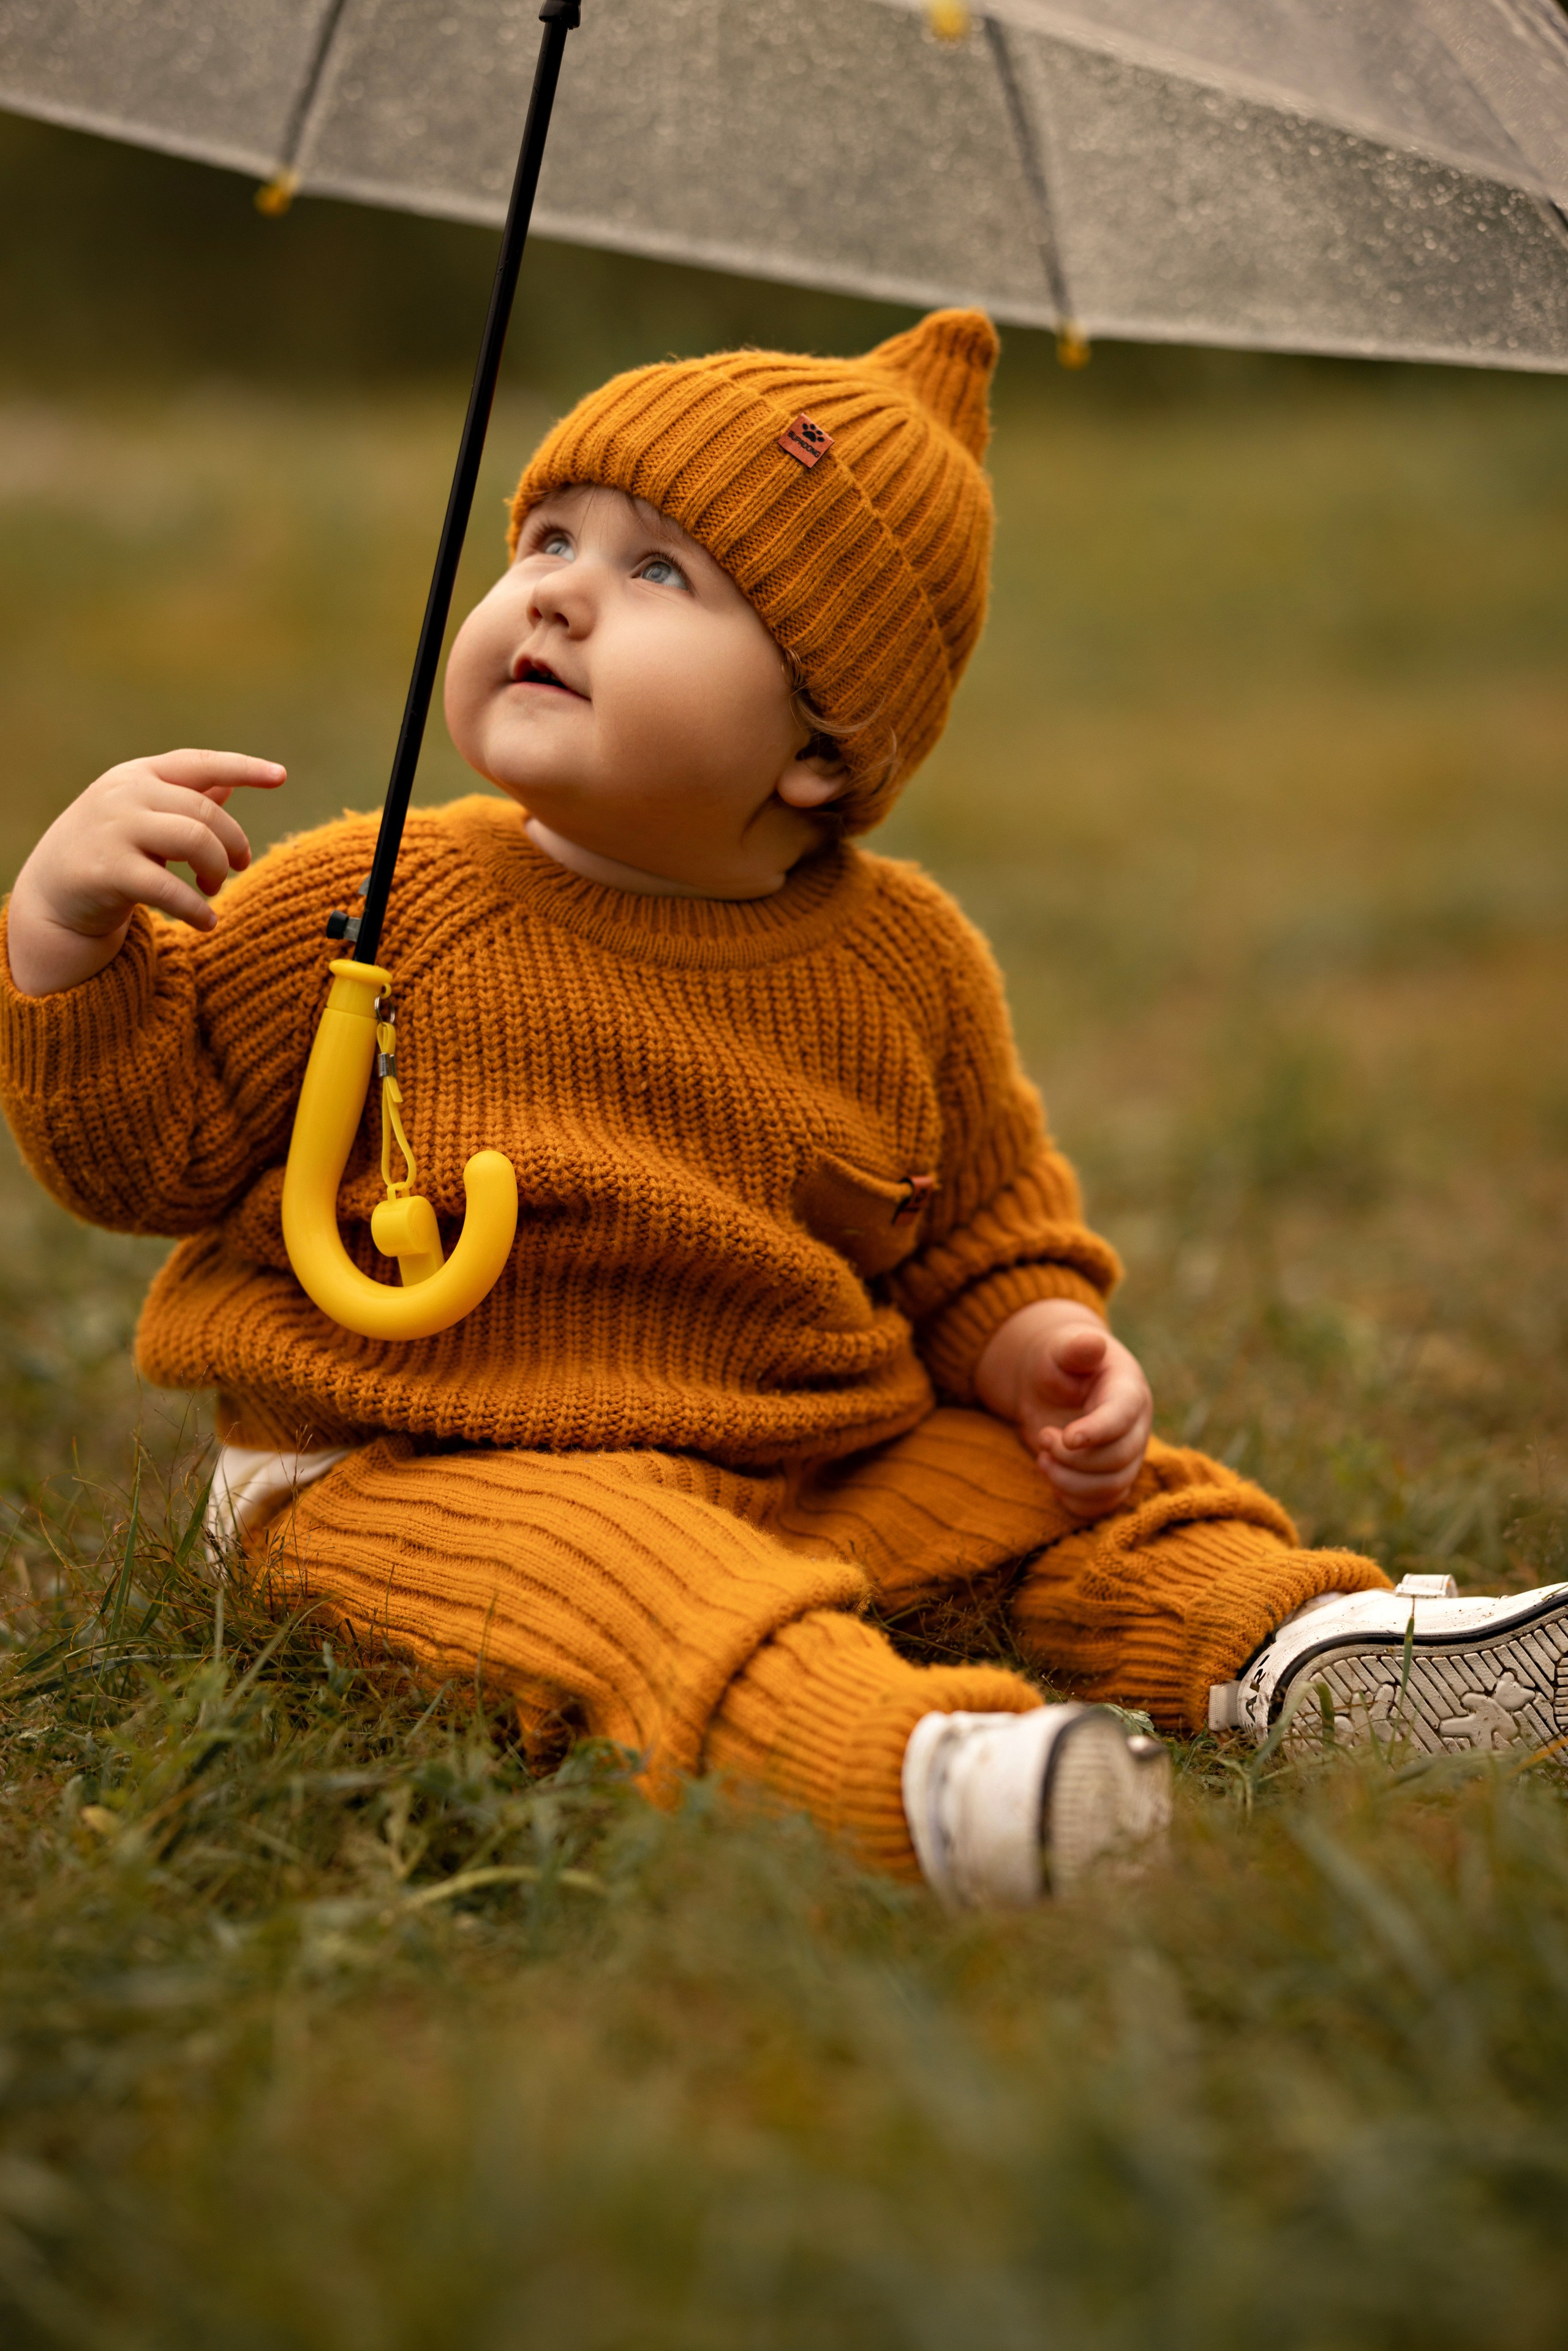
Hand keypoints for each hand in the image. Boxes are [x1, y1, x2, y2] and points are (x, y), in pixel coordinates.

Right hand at [6, 749, 285, 997]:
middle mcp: (125, 794)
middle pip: (206, 810)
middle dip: (233, 843)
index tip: (281, 776)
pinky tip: (207, 922)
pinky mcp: (107, 871)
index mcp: (138, 775)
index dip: (243, 767)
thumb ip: (185, 800)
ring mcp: (114, 829)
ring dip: (217, 869)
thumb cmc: (109, 851)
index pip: (198, 763)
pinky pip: (168, 888)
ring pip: (195, 840)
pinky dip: (197, 908)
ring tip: (214, 890)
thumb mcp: (145, 817)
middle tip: (237, 868)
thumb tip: (231, 782)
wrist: (52, 894)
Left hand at [975, 1297, 1152, 1519]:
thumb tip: (1091, 1342)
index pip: (1123, 1417)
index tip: (1066, 1438)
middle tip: (1043, 1438)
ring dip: (1070, 1482)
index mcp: (1128, 1390)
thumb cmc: (1058, 1364)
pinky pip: (1104, 1504)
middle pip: (1119, 1458)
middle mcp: (1135, 1427)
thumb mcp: (1060, 1350)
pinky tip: (1053, 1481)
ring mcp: (1126, 1456)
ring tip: (1042, 1459)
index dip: (1098, 1431)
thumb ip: (1075, 1348)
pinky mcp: (1111, 1478)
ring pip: (1112, 1487)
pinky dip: (1076, 1502)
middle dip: (1074, 1458)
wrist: (1054, 1384)